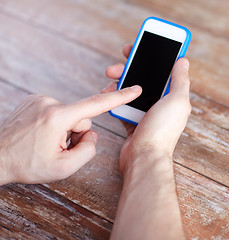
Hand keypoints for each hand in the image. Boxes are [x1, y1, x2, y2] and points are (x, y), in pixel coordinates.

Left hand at [0, 86, 141, 184]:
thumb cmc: (27, 164)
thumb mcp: (64, 168)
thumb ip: (88, 150)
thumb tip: (92, 134)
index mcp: (58, 117)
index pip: (97, 105)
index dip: (119, 97)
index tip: (134, 89)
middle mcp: (50, 103)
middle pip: (82, 118)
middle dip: (76, 134)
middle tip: (58, 148)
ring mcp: (40, 100)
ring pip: (69, 116)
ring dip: (64, 130)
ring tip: (46, 143)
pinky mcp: (34, 100)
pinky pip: (57, 112)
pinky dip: (54, 124)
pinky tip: (40, 135)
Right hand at [106, 44, 188, 239]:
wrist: (143, 157)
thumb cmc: (161, 131)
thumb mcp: (176, 101)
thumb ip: (180, 80)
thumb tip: (183, 60)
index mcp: (175, 97)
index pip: (166, 69)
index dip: (156, 55)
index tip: (142, 46)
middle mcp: (162, 103)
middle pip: (146, 77)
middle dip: (132, 65)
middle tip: (120, 58)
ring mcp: (147, 112)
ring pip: (132, 89)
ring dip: (120, 80)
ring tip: (110, 77)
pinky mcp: (133, 120)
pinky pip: (123, 103)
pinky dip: (115, 97)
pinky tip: (108, 93)